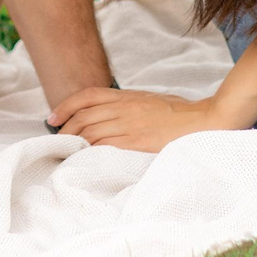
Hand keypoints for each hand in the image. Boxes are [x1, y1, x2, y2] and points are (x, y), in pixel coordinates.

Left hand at [46, 85, 244, 151]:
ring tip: (67, 155)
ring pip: (90, 133)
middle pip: (83, 117)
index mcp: (128, 96)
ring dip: (74, 144)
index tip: (52, 117)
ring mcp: (129, 126)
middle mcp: (124, 108)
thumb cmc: (182, 113)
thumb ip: (130, 107)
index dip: (65, 105)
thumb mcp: (151, 101)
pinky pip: (104, 147)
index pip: (87, 96)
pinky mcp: (135, 143)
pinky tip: (84, 160)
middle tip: (57, 142)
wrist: (204, 121)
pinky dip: (89, 153)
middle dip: (65, 130)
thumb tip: (111, 118)